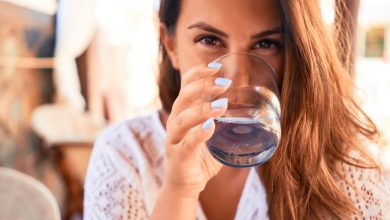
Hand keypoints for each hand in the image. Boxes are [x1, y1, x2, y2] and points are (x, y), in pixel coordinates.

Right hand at [163, 64, 230, 196]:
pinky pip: (186, 144)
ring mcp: (174, 139)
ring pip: (182, 119)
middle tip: (224, 83)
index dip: (198, 73)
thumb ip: (225, 120)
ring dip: (202, 109)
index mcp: (183, 112)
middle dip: (203, 86)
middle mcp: (176, 122)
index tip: (216, 66)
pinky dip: (198, 135)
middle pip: (183, 97)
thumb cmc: (201, 155)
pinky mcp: (178, 157)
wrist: (186, 184)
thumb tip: (255, 110)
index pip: (185, 85)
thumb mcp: (214, 133)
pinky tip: (210, 128)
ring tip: (222, 105)